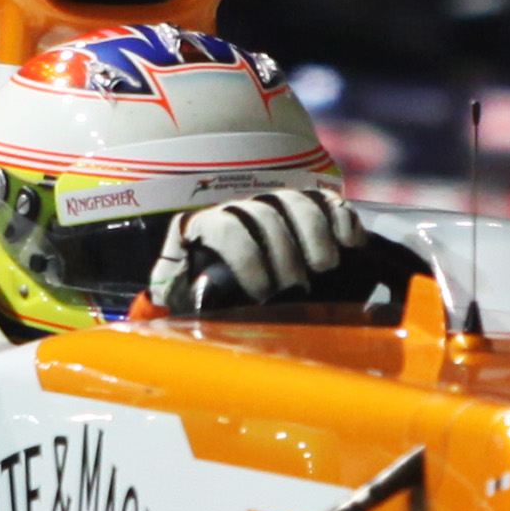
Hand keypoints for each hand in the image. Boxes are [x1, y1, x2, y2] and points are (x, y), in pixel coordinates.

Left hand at [149, 184, 360, 313]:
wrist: (231, 280)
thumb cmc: (205, 296)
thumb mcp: (185, 297)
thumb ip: (176, 297)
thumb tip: (157, 310)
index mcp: (204, 227)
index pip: (226, 225)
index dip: (246, 255)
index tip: (263, 292)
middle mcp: (239, 208)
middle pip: (264, 212)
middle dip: (283, 250)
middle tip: (297, 287)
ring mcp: (275, 204)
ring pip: (295, 200)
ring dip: (314, 232)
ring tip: (325, 266)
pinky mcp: (309, 208)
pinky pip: (326, 200)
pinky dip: (341, 217)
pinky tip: (352, 243)